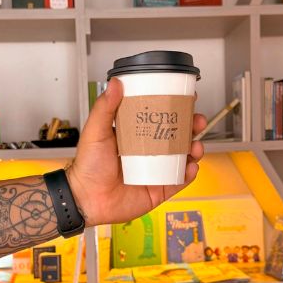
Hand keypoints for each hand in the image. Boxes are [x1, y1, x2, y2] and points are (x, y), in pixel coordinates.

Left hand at [67, 77, 206, 226]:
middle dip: (191, 126)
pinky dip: (189, 173)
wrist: (86, 198)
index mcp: (133, 135)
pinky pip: (180, 180)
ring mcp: (155, 170)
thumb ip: (105, 108)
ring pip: (182, 157)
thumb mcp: (95, 131)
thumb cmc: (87, 166)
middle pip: (176, 135)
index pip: (158, 117)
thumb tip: (115, 84)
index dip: (173, 108)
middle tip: (196, 120)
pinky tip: (190, 166)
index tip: (185, 97)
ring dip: (194, 148)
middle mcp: (146, 151)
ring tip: (195, 145)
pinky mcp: (159, 188)